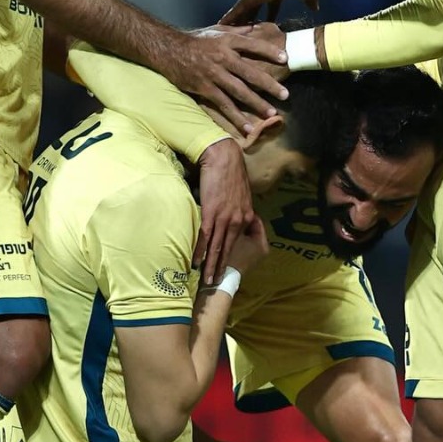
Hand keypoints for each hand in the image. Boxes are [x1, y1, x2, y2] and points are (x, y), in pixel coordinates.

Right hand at [160, 24, 288, 130]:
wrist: (168, 50)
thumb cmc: (195, 39)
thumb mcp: (216, 29)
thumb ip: (237, 30)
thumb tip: (257, 27)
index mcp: (227, 41)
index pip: (253, 45)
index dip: (270, 51)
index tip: (286, 59)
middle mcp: (222, 57)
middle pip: (250, 73)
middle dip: (269, 85)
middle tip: (285, 94)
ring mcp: (214, 74)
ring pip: (239, 91)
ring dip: (257, 103)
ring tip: (271, 113)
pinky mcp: (204, 88)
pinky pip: (223, 105)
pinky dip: (236, 117)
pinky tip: (247, 127)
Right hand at [195, 138, 254, 285]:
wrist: (224, 158)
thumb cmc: (230, 173)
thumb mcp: (241, 194)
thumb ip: (237, 209)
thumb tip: (230, 218)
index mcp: (245, 216)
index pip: (235, 242)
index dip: (229, 258)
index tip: (224, 271)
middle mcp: (237, 220)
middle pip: (226, 249)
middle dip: (220, 267)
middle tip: (215, 283)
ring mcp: (224, 217)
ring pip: (216, 246)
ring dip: (210, 264)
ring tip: (206, 278)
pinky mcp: (211, 211)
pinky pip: (205, 235)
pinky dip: (200, 249)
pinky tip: (196, 260)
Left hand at [221, 0, 319, 25]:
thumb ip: (310, 2)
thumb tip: (315, 8)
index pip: (269, 7)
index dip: (264, 17)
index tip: (260, 25)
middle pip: (252, 9)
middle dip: (245, 19)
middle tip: (237, 30)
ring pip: (242, 9)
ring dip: (234, 19)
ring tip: (225, 29)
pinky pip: (238, 9)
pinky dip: (230, 17)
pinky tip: (222, 24)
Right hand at [226, 212, 269, 276]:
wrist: (224, 278)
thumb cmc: (231, 254)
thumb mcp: (234, 234)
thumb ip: (239, 222)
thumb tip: (240, 210)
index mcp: (262, 242)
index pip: (257, 221)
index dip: (246, 213)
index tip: (236, 208)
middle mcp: (262, 248)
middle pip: (252, 229)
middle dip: (242, 222)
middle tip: (232, 214)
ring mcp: (255, 255)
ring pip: (247, 236)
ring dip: (238, 230)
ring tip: (228, 222)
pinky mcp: (247, 259)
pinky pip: (244, 243)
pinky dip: (237, 238)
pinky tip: (227, 233)